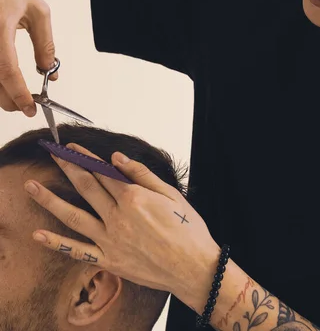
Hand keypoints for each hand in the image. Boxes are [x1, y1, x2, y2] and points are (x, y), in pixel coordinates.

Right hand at [0, 0, 56, 114]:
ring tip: (18, 98)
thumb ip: (45, 45)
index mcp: (0, 28)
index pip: (7, 69)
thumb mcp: (39, 13)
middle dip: (9, 100)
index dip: (19, 93)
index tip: (31, 108)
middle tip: (27, 108)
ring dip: (0, 95)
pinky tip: (6, 84)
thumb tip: (50, 73)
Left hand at [24, 143, 219, 305]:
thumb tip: (117, 158)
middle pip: (85, 187)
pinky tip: (38, 234)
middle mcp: (118, 217)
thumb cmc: (187, 230)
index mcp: (134, 198)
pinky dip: (57, 243)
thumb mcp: (170, 194)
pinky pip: (77, 251)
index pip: (102, 171)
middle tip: (51, 153)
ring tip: (31, 187)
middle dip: (66, 167)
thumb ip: (141, 174)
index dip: (85, 157)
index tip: (71, 147)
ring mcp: (110, 240)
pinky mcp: (109, 260)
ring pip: (73, 216)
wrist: (194, 268)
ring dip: (49, 200)